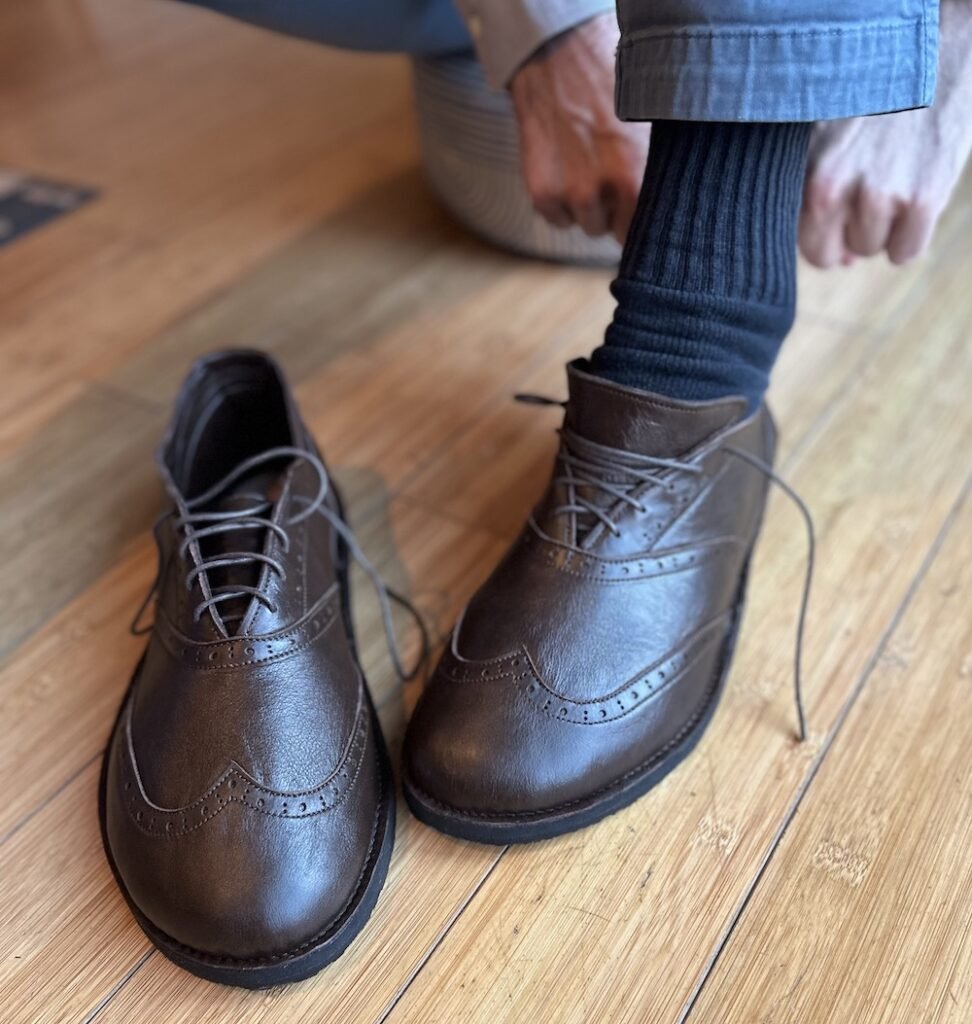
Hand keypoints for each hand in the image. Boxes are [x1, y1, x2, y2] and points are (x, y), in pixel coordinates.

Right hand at [509, 14, 649, 243]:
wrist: (562, 57)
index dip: (641, 220)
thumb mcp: (653, 128)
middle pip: (613, 230)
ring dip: (587, 205)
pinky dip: (559, 200)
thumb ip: (659, 174)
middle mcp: (602, 192)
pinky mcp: (542, 194)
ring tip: (587, 163)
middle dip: (614, 210)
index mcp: (637, 179)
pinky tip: (564, 165)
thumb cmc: (615, 87)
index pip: (645, 231)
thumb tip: (665, 211)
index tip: (638, 206)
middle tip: (610, 172)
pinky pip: (558, 218)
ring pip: (587, 224)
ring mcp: (569, 194)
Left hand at [800, 1, 971, 266]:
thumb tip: (836, 260)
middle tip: (867, 200)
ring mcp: (879, 195)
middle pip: (831, 254)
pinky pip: (905, 252)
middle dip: (846, 237)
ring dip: (882, 229)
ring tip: (893, 182)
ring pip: (870, 250)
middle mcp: (833, 187)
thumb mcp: (823, 133)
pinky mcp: (922, 199)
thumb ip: (813, 190)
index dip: (822, 238)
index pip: (800, 240)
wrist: (936, 51)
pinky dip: (911, 236)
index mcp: (804, 171)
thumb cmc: (873, 96)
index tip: (838, 223)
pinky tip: (914, 199)